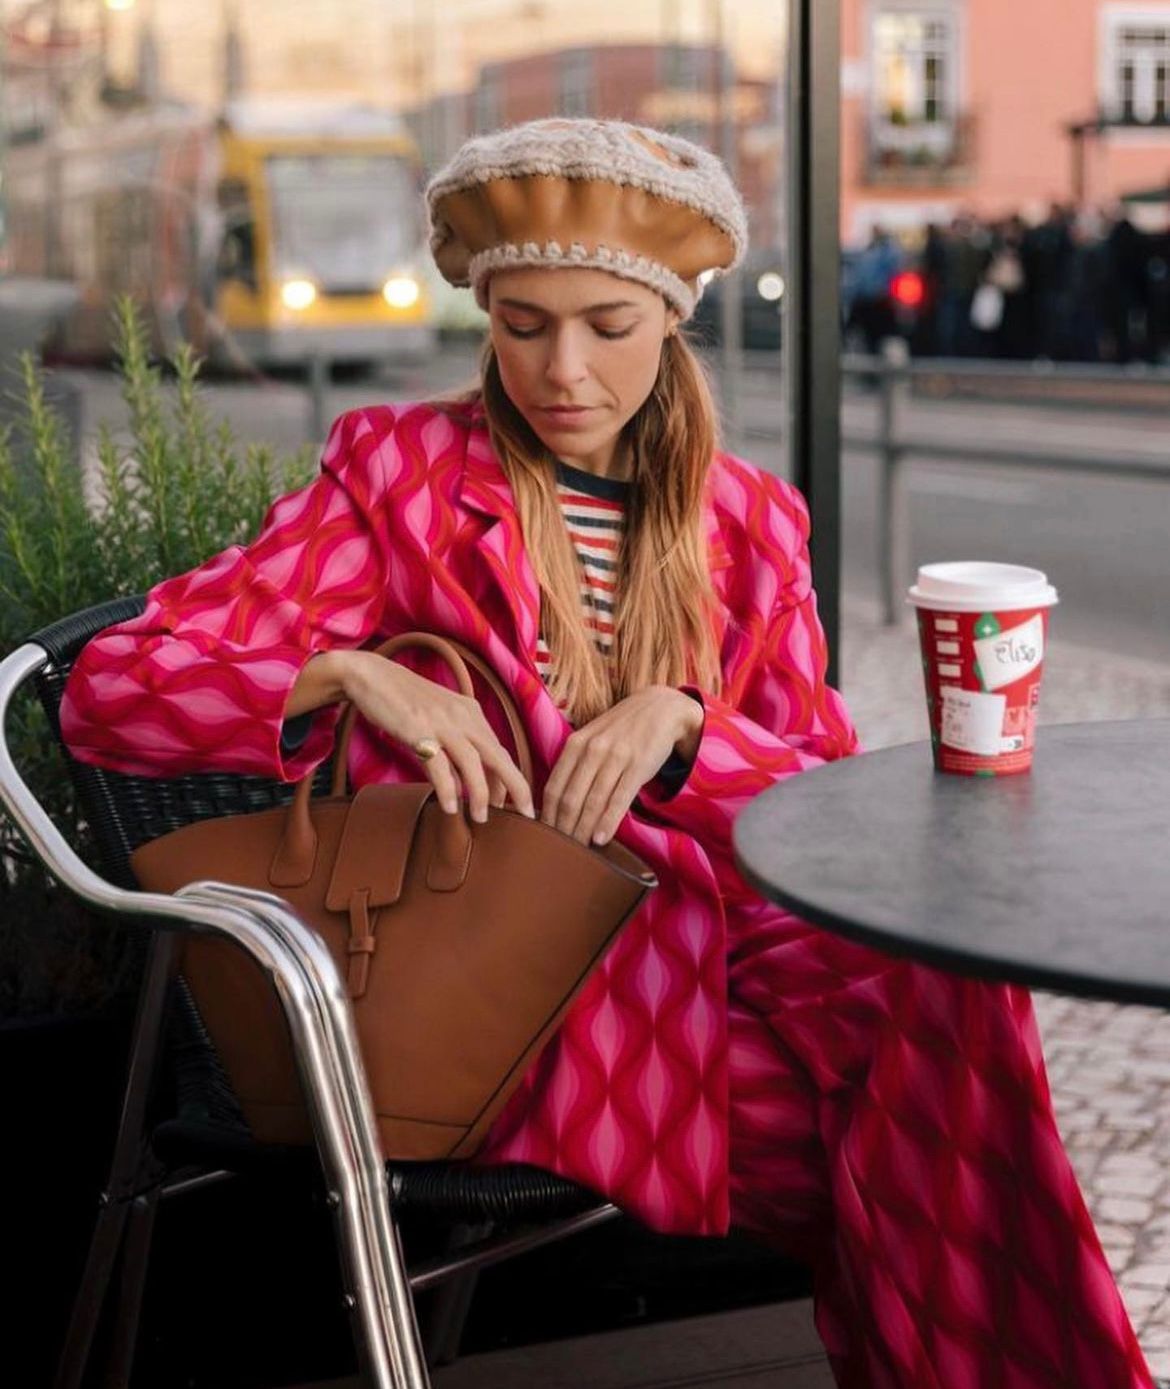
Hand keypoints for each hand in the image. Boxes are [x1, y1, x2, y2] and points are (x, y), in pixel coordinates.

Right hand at [330, 650, 535, 821]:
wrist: (371, 675)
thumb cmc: (403, 700)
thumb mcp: (440, 716)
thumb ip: (457, 742)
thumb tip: (466, 782)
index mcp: (471, 713)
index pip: (501, 751)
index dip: (512, 780)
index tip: (517, 806)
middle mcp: (462, 716)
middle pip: (499, 756)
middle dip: (516, 788)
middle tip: (525, 816)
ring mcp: (441, 722)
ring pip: (473, 762)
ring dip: (480, 794)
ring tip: (481, 819)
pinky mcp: (418, 729)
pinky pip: (439, 764)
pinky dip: (447, 788)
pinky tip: (450, 808)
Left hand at [541, 686, 703, 845]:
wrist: (661, 708)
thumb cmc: (622, 729)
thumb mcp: (592, 737)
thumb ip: (575, 763)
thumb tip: (556, 800)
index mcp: (576, 744)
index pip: (554, 787)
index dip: (547, 816)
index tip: (544, 837)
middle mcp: (593, 750)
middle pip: (570, 798)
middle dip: (563, 829)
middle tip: (558, 852)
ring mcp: (616, 757)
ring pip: (593, 802)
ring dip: (583, 830)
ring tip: (577, 852)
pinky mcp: (638, 766)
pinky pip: (619, 799)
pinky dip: (608, 821)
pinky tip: (601, 839)